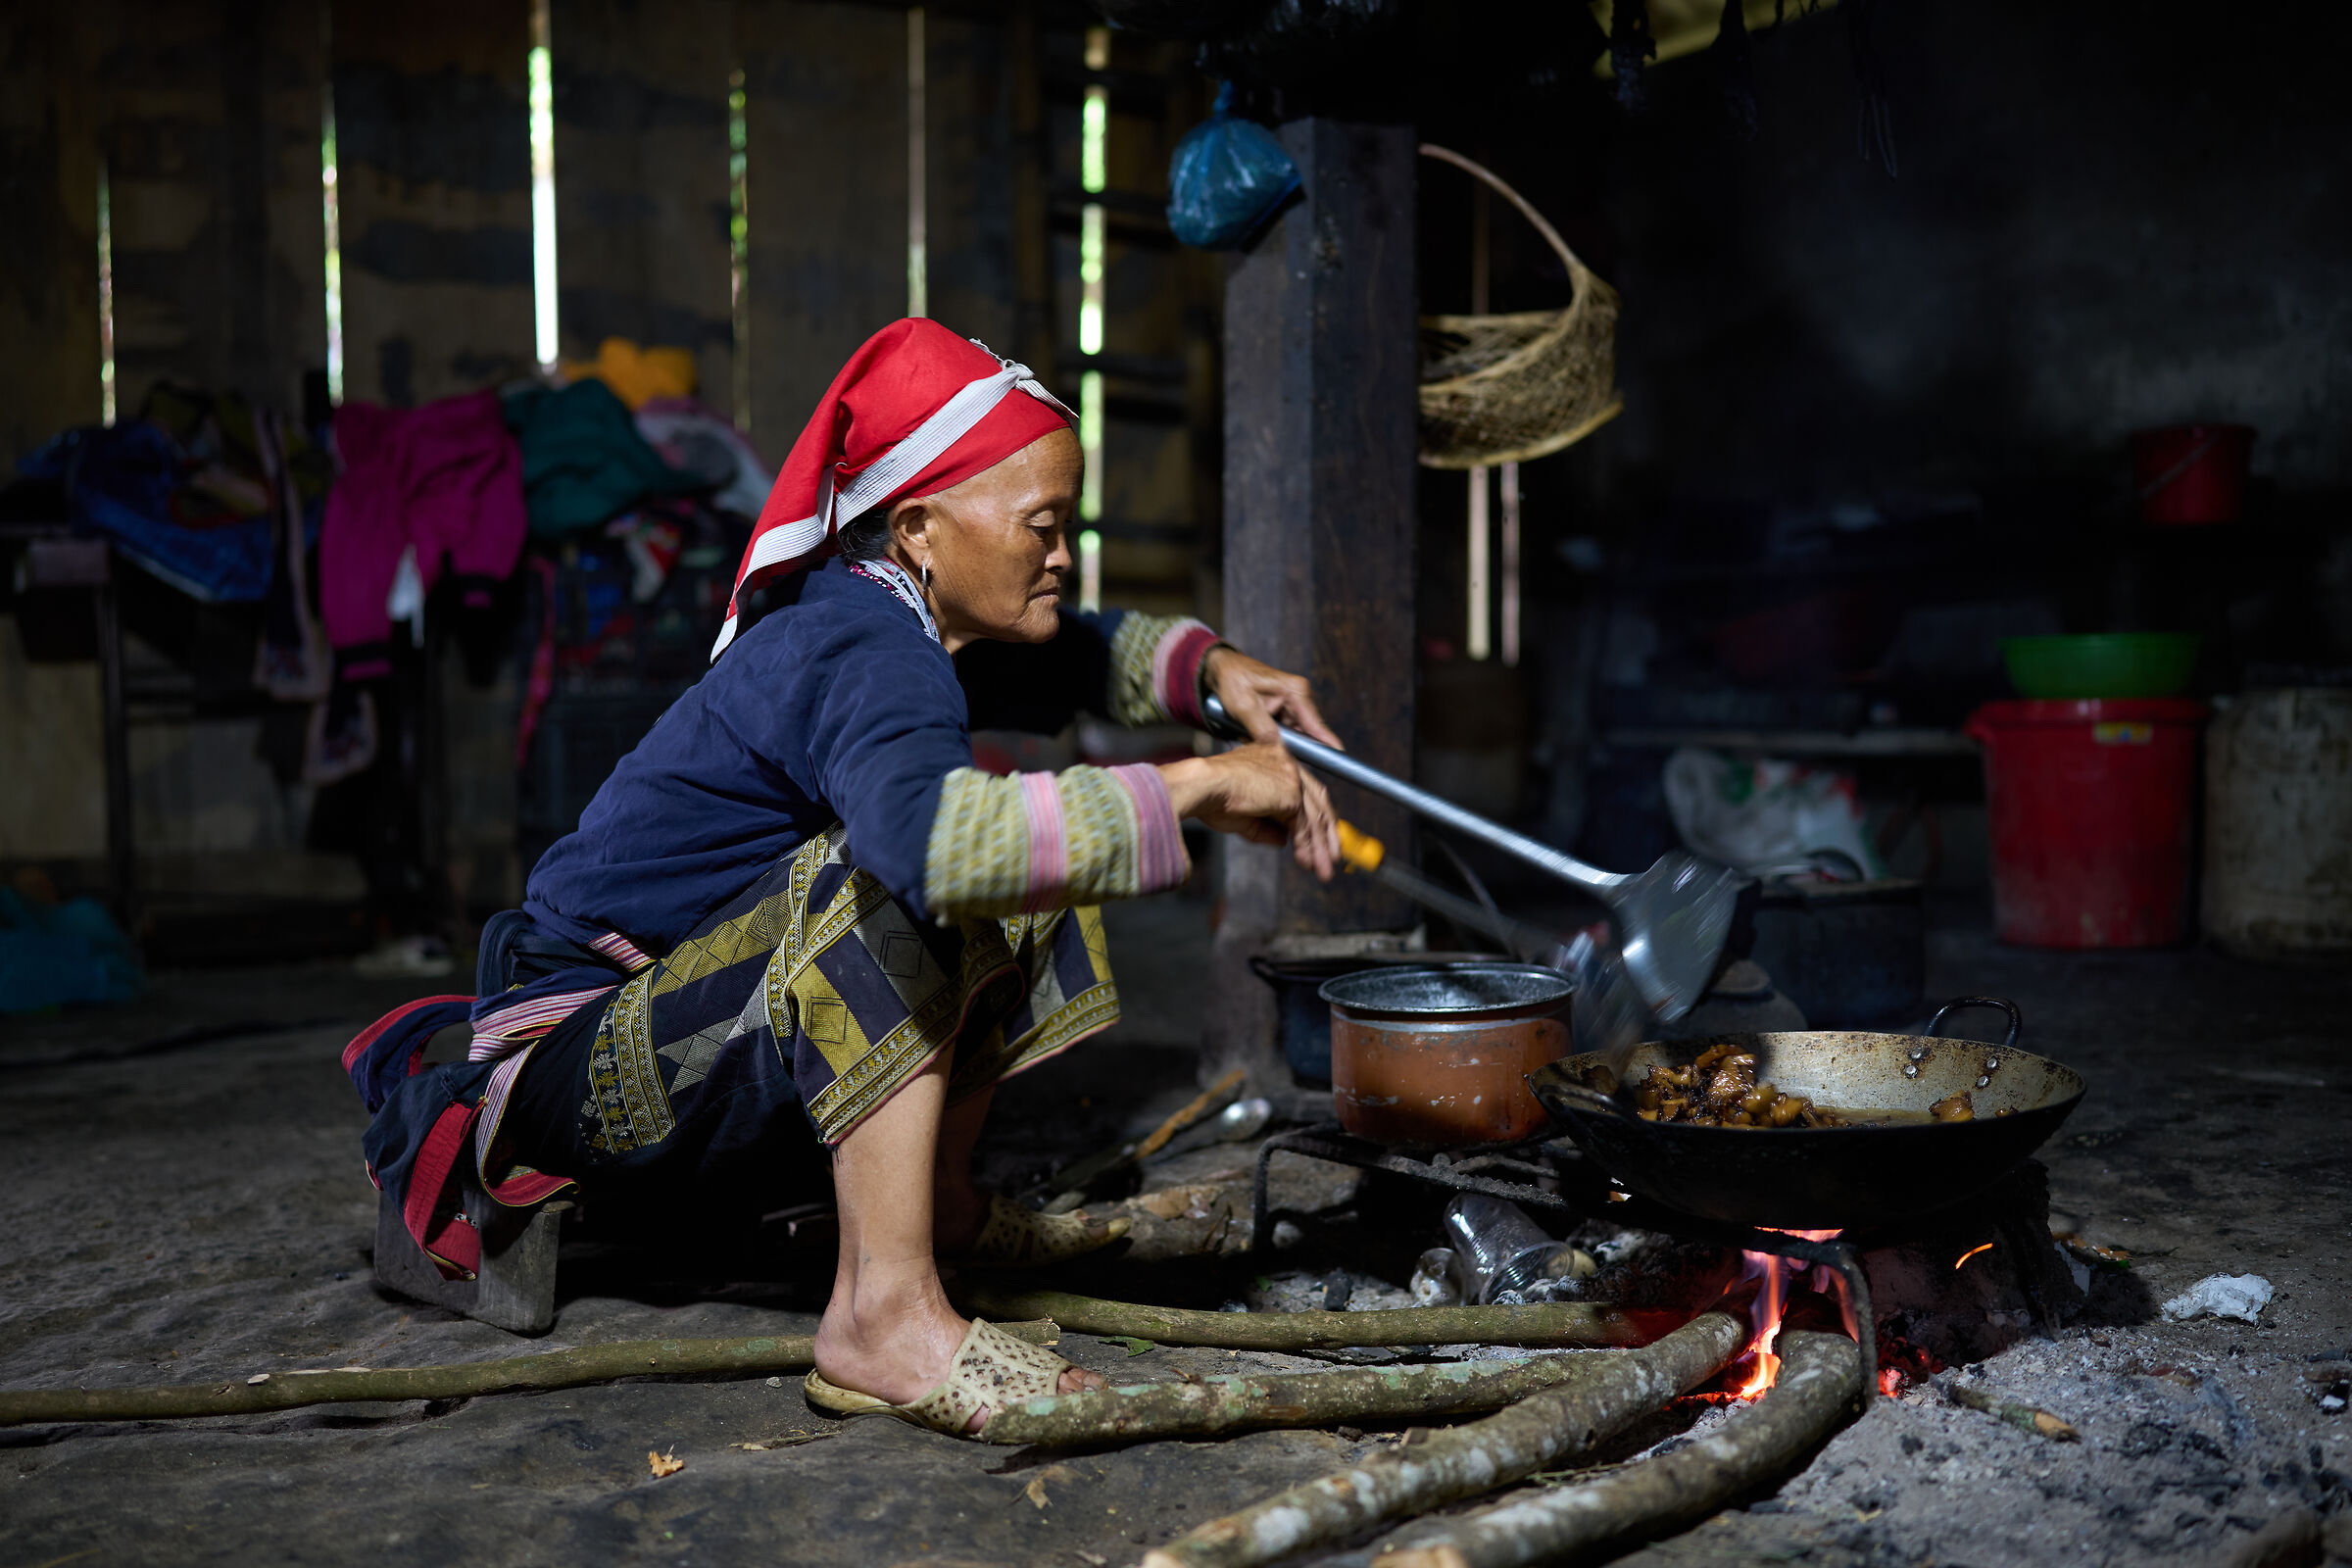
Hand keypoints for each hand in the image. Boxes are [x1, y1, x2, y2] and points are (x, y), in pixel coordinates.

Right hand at [1159, 744, 1339, 881]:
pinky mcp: (1291, 792)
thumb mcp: (1243, 815)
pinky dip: (1307, 846)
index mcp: (1274, 758)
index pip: (1304, 786)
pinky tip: (1307, 862)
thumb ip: (1267, 826)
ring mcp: (1291, 776)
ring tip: (1323, 870)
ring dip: (1320, 846)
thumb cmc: (1211, 797)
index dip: (1314, 812)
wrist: (1202, 787)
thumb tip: (1284, 841)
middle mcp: (1287, 761)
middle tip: (1332, 855)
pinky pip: (1304, 825)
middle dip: (1327, 830)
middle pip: (1317, 799)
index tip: (1320, 833)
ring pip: (1314, 816)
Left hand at [1203, 647, 1343, 750]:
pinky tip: (1256, 737)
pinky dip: (1273, 738)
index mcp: (1295, 690)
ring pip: (1294, 734)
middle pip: (1306, 732)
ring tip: (1258, 742)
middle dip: (1294, 747)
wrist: (1220, 670)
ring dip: (1280, 742)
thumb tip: (1277, 749)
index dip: (1326, 742)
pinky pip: (1284, 731)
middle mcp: (1298, 696)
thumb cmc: (1232, 681)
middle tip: (1280, 761)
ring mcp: (1291, 704)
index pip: (1315, 722)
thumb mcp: (1244, 706)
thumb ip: (1262, 728)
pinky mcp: (1282, 710)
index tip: (1338, 757)